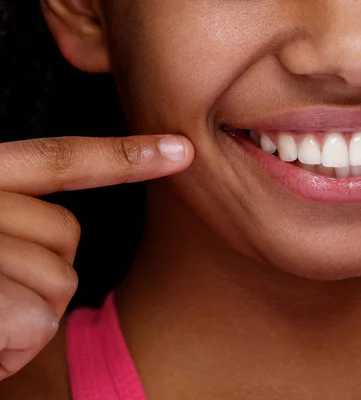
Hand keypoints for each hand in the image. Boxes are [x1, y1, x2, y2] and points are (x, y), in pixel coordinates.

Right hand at [0, 135, 193, 379]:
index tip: (181, 150)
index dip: (123, 156)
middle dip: (43, 277)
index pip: (57, 161)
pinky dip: (12, 350)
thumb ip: (23, 226)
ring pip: (57, 282)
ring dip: (26, 319)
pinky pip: (34, 322)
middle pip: (66, 235)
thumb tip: (65, 245)